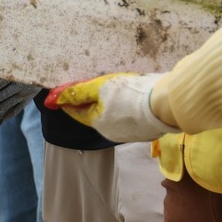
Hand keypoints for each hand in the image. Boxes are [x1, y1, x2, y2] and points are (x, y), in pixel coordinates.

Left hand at [45, 72, 172, 142]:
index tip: (60, 96)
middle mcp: (110, 132)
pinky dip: (125, 108)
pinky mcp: (144, 131)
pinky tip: (131, 98)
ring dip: (110, 105)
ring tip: (114, 90)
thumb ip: (80, 92)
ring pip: (113, 116)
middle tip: (90, 87)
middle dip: (91, 102)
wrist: (164, 105)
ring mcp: (128, 133)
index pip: (78, 112)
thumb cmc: (131, 94)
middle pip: (96, 114)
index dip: (69, 102)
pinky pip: (128, 117)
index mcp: (98, 122)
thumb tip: (57, 97)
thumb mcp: (101, 87)